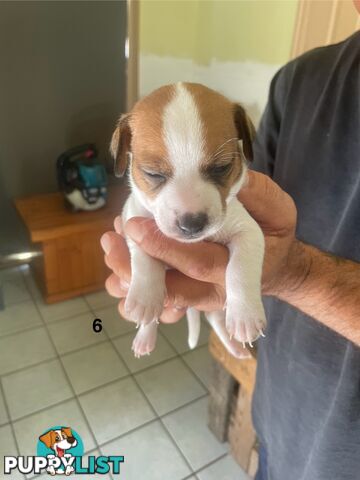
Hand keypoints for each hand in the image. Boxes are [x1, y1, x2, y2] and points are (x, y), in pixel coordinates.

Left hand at [101, 171, 297, 322]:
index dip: (166, 248)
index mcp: (240, 261)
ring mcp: (204, 294)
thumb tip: (229, 177)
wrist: (278, 262)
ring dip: (133, 281)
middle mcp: (219, 286)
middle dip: (138, 268)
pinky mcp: (193, 294)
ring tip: (108, 254)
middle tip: (109, 245)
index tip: (132, 227)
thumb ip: (256, 194)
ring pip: (165, 296)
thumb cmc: (274, 229)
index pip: (201, 261)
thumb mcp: (275, 206)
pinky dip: (140, 291)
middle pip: (174, 285)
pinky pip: (164, 299)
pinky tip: (117, 275)